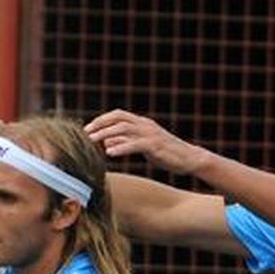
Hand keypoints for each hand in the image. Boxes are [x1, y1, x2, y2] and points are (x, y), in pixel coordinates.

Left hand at [83, 109, 209, 174]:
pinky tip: (109, 153)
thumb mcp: (142, 146)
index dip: (102, 119)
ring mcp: (150, 134)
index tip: (88, 128)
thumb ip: (125, 143)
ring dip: (105, 135)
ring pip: (124, 130)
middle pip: (118, 120)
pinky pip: (135, 145)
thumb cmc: (165, 154)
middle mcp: (145, 125)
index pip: (118, 115)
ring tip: (91, 142)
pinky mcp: (155, 146)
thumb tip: (107, 145)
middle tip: (85, 135)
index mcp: (142, 123)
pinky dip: (121, 148)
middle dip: (99, 126)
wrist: (189, 158)